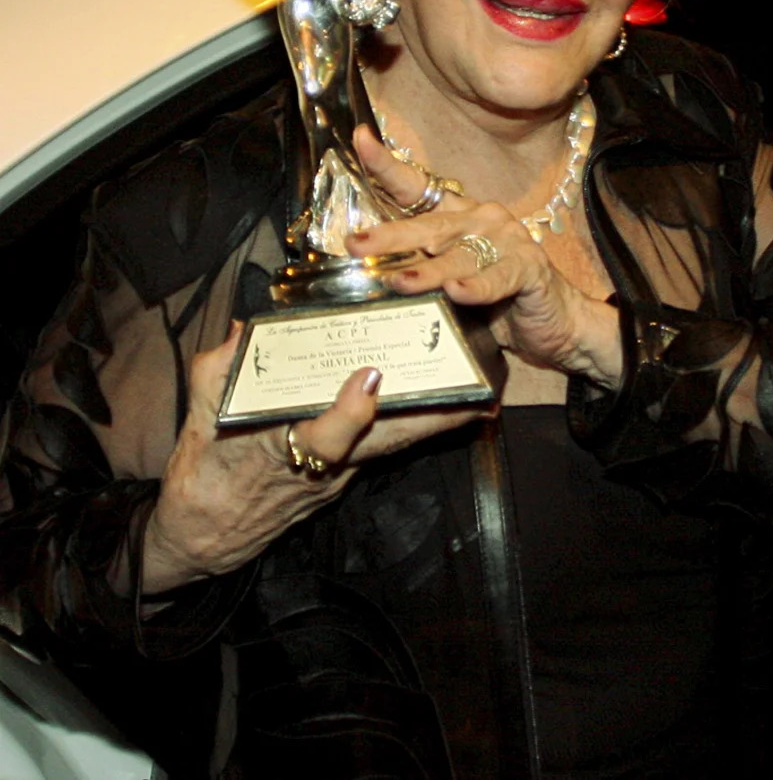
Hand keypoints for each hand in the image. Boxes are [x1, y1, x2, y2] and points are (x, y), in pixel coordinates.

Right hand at [143, 322, 489, 591]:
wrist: (203, 536)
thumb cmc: (201, 472)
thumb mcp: (196, 417)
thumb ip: (219, 370)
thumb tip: (244, 329)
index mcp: (277, 450)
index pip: (322, 436)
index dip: (349, 410)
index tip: (371, 378)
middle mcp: (317, 467)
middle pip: (383, 443)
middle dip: (430, 421)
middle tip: (475, 396)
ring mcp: (334, 476)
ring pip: (392, 446)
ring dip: (437, 424)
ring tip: (482, 400)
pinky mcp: (342, 476)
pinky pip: (385, 448)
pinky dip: (414, 428)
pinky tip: (446, 411)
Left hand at [349, 126, 622, 388]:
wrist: (554, 321)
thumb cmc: (495, 299)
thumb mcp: (449, 284)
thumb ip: (418, 273)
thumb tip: (367, 278)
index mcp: (458, 216)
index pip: (417, 189)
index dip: (388, 166)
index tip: (360, 139)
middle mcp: (482, 220)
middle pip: (431, 225)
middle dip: (391, 235)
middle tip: (357, 244)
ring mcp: (508, 241)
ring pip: (459, 254)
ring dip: (428, 270)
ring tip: (398, 281)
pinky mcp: (529, 269)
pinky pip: (498, 277)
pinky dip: (477, 287)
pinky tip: (457, 293)